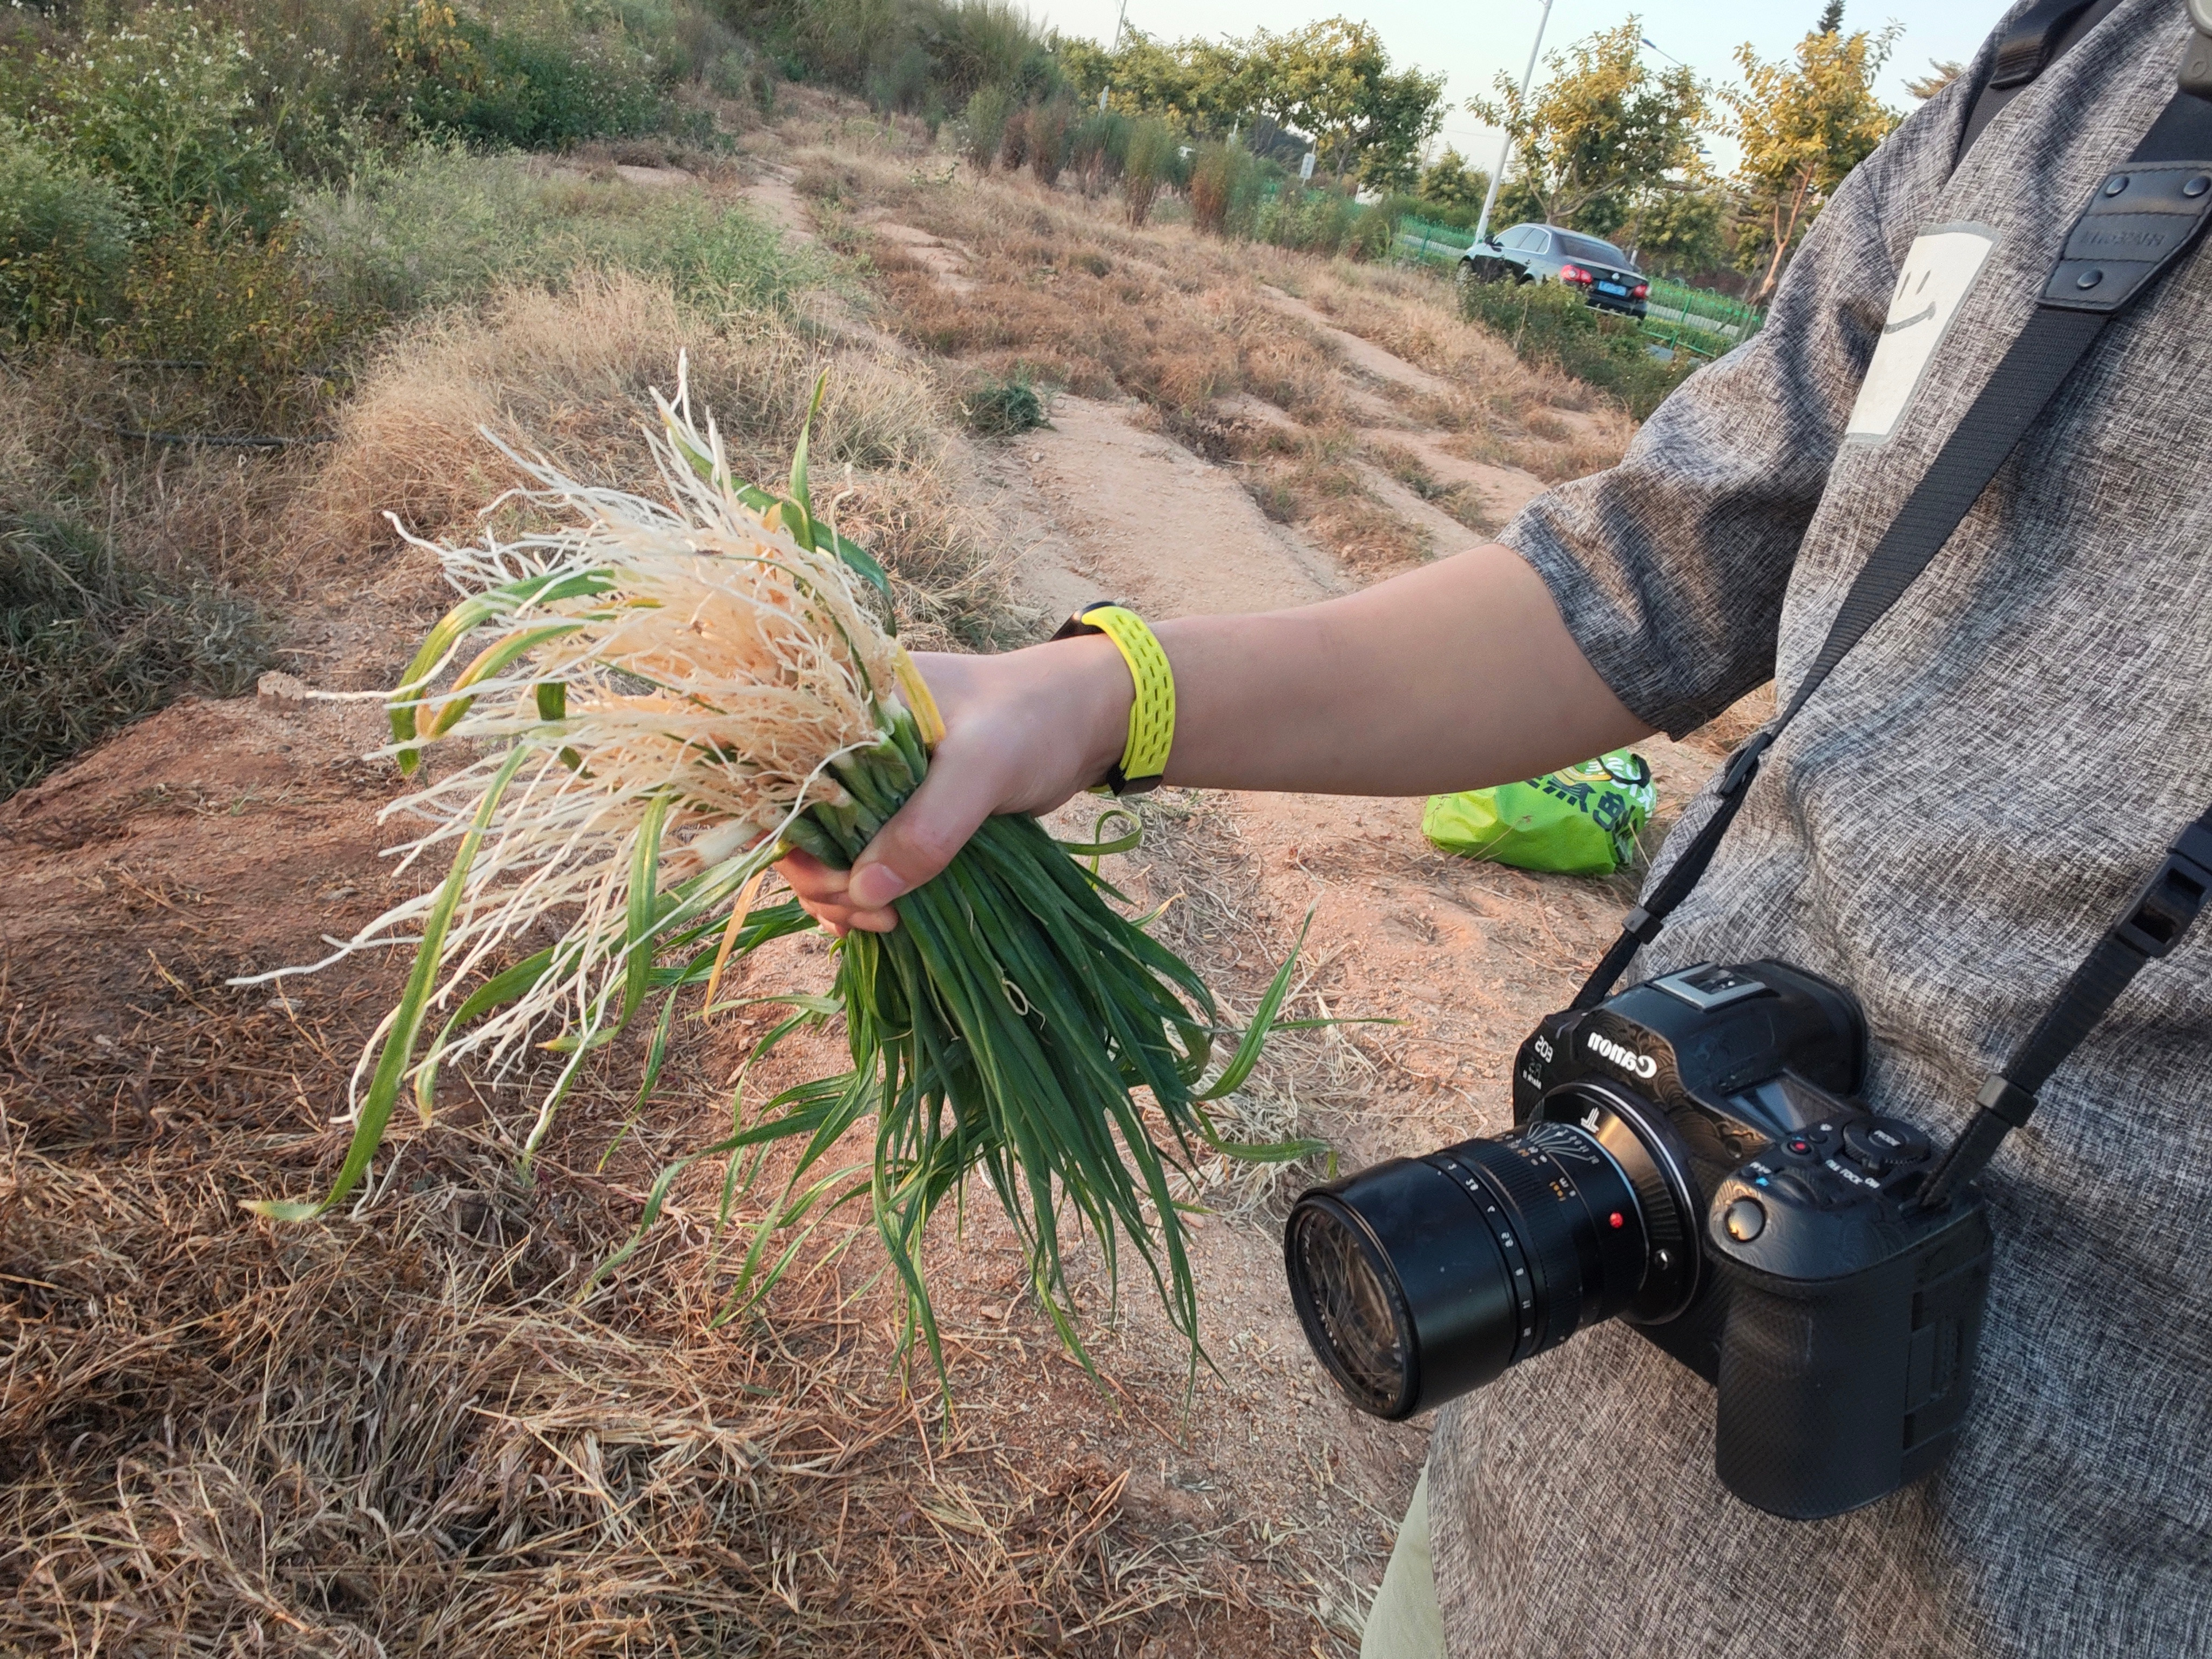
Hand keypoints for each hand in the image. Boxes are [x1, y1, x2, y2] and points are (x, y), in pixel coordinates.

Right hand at [777, 636, 1131, 933]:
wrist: (1088, 717)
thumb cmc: (1036, 719)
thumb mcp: (984, 767)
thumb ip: (928, 825)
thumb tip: (866, 891)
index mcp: (852, 707)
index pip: (786, 775)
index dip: (791, 834)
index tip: (833, 882)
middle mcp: (852, 741)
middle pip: (803, 821)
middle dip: (825, 878)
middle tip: (872, 915)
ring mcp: (878, 778)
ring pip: (833, 846)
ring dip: (846, 893)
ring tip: (884, 924)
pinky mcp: (906, 808)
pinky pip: (867, 854)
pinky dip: (868, 890)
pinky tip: (881, 921)